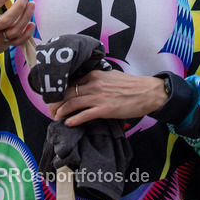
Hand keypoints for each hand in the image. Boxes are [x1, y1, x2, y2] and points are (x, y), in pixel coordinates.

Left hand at [48, 70, 168, 125]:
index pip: (70, 83)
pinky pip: (83, 115)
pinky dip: (73, 120)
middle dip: (56, 104)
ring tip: (56, 118)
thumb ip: (98, 78)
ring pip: (71, 104)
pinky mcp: (105, 109)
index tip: (56, 100)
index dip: (60, 93)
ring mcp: (98, 97)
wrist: (148, 92)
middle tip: (51, 111)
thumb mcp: (112, 76)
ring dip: (61, 112)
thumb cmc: (132, 85)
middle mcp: (94, 84)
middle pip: (67, 93)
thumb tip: (88, 82)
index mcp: (95, 75)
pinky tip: (68, 124)